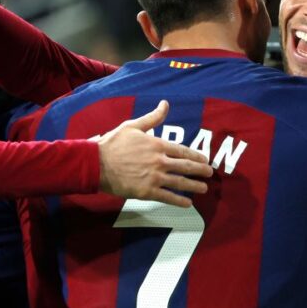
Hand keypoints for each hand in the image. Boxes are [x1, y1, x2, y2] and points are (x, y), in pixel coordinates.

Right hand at [97, 100, 212, 206]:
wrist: (96, 164)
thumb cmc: (113, 143)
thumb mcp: (132, 126)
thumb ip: (152, 117)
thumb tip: (165, 104)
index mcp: (157, 145)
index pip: (183, 150)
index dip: (196, 155)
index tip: (205, 159)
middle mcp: (160, 161)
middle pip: (186, 166)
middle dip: (201, 170)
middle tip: (210, 173)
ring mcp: (154, 177)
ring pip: (180, 183)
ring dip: (195, 186)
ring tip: (204, 188)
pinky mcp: (147, 191)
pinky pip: (168, 197)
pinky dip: (179, 201)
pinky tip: (188, 203)